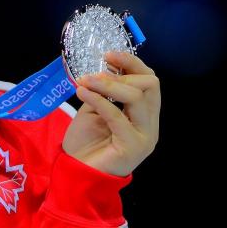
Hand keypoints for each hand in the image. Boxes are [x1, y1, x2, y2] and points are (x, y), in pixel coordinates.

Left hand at [61, 51, 160, 176]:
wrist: (76, 173)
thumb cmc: (86, 143)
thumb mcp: (95, 109)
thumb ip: (104, 92)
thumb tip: (104, 66)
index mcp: (145, 113)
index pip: (150, 80)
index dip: (132, 63)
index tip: (108, 54)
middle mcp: (150, 123)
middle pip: (149, 85)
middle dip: (120, 74)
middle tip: (93, 74)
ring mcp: (145, 136)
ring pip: (137, 97)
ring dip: (107, 85)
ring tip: (84, 81)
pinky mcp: (133, 146)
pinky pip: (118, 117)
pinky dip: (99, 101)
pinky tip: (82, 93)